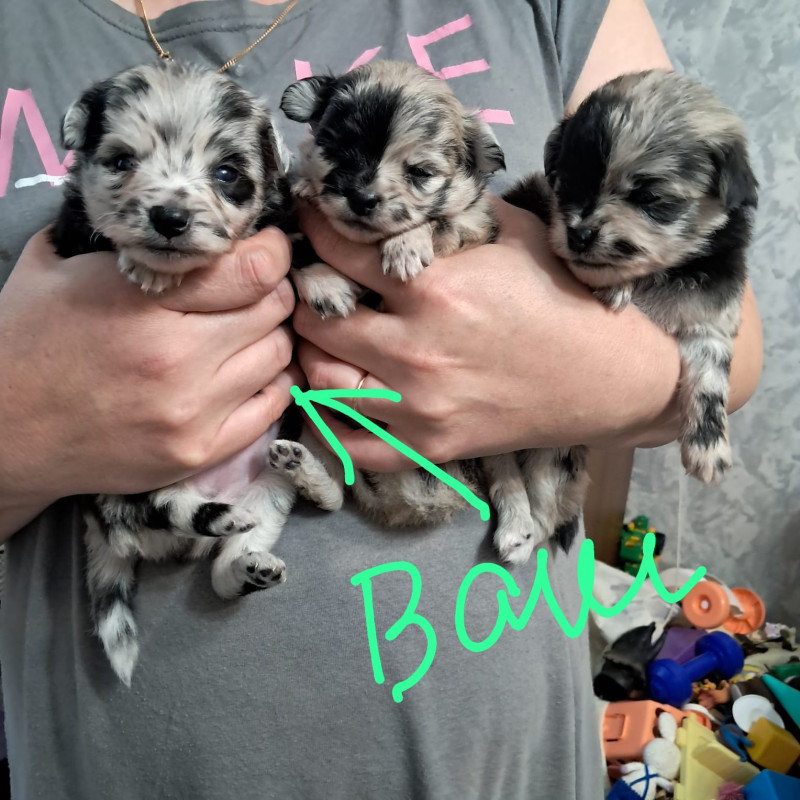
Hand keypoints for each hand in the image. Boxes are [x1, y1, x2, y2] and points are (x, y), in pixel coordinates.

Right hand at [0, 226, 298, 536]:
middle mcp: (176, 358)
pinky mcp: (199, 453)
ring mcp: (192, 412)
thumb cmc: (29, 343)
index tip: (265, 249)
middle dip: (270, 292)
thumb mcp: (59, 269)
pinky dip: (271, 381)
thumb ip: (122, 237)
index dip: (271, 253)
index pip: (253, 269)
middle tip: (251, 291)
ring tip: (243, 332)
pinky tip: (248, 371)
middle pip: (273, 310)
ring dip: (270, 337)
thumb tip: (177, 212)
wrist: (4, 433)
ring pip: (279, 356)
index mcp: (141, 301)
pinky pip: (272, 406)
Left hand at [294, 199, 682, 471]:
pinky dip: (331, 424)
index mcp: (436, 289)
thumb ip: (453, 214)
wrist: (606, 380)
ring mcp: (418, 407)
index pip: (340, 251)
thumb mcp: (515, 234)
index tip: (308, 219)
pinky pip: (354, 446)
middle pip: (317, 322)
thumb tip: (404, 193)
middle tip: (309, 284)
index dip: (314, 228)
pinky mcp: (429, 445)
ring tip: (320, 336)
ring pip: (322, 383)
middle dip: (304, 296)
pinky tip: (331, 398)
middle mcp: (416, 352)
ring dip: (311, 355)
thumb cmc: (562, 300)